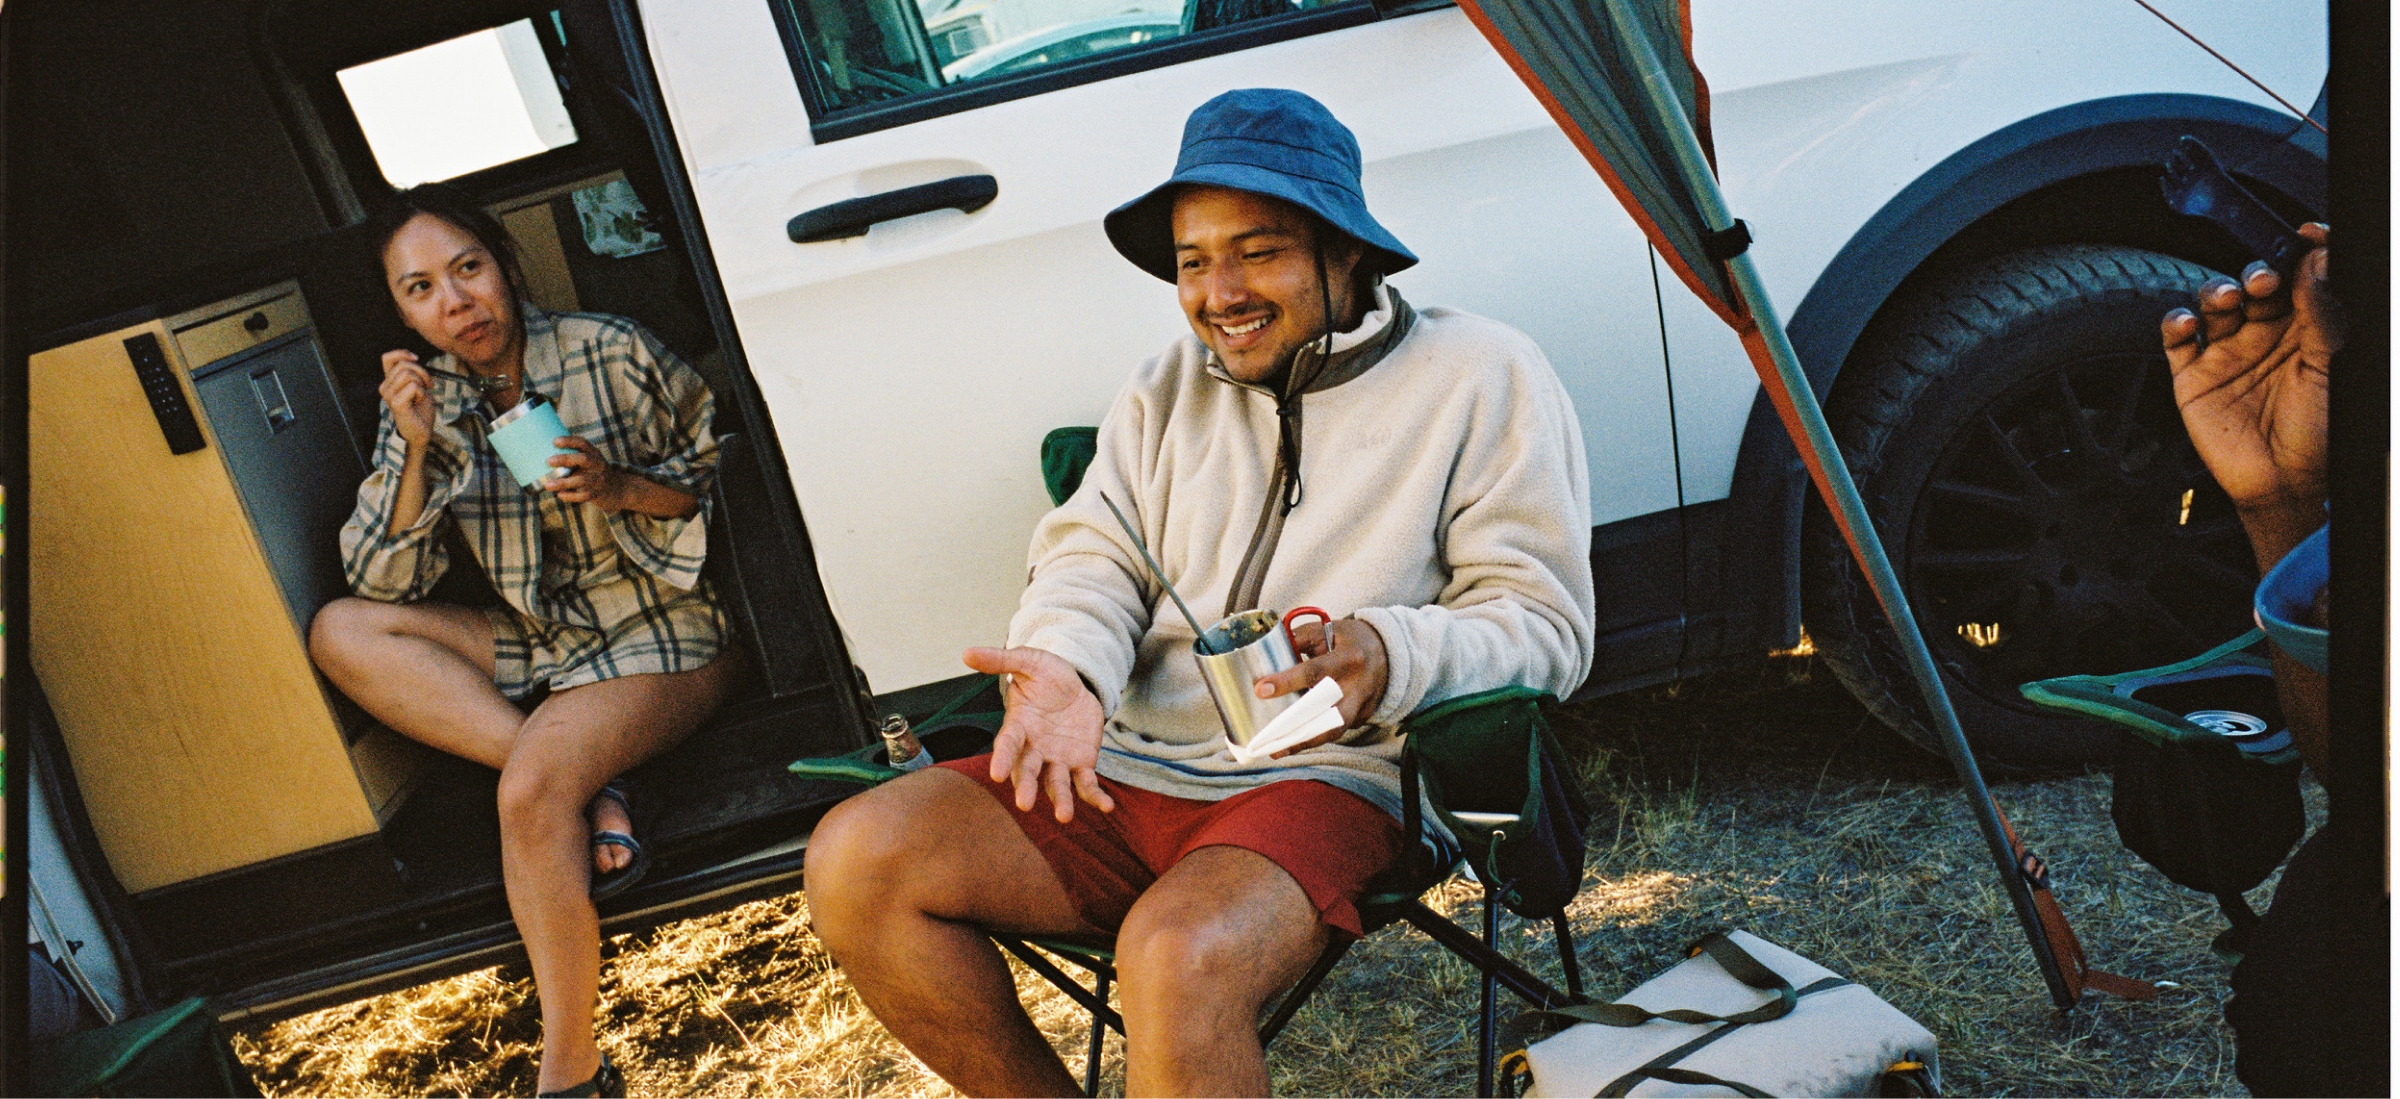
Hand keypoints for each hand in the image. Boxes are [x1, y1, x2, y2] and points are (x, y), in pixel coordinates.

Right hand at [378, 349, 436, 448]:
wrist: (422, 432)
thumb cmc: (421, 409)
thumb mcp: (418, 385)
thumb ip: (412, 372)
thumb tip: (412, 357)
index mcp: (389, 381)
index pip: (387, 358)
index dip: (402, 353)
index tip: (416, 358)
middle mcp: (385, 387)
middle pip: (404, 364)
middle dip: (421, 372)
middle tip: (427, 385)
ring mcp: (388, 395)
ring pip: (408, 374)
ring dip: (422, 383)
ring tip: (421, 396)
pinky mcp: (396, 403)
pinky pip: (413, 386)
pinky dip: (422, 392)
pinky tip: (418, 402)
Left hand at [546, 436, 626, 507]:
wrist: (617, 489)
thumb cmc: (593, 473)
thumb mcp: (588, 461)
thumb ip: (572, 459)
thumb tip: (540, 455)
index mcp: (594, 453)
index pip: (583, 443)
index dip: (569, 441)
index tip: (555, 441)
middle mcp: (598, 464)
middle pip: (584, 459)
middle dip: (566, 459)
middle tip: (548, 461)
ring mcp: (600, 479)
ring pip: (582, 480)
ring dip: (564, 482)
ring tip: (548, 485)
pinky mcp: (599, 493)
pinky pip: (585, 495)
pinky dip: (571, 496)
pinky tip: (560, 495)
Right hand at [963, 646, 1114, 821]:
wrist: (1077, 683)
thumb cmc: (1047, 675)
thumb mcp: (1029, 661)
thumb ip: (1001, 660)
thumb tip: (967, 652)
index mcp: (1019, 726)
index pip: (1007, 744)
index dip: (1002, 758)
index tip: (996, 775)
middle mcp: (1034, 749)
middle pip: (1027, 771)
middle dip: (1026, 786)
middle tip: (1024, 803)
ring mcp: (1057, 759)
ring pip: (1055, 784)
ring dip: (1060, 800)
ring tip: (1064, 816)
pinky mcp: (1081, 764)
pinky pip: (1086, 784)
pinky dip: (1094, 796)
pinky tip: (1107, 807)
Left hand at [1253, 617, 1387, 756]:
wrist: (1390, 652)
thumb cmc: (1351, 640)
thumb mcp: (1327, 630)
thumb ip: (1298, 639)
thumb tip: (1266, 654)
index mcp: (1348, 658)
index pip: (1315, 672)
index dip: (1287, 681)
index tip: (1262, 689)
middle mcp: (1358, 685)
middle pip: (1327, 714)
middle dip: (1296, 728)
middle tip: (1267, 739)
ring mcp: (1363, 705)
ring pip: (1333, 731)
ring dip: (1304, 742)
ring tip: (1277, 750)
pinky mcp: (1363, 717)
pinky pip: (1336, 730)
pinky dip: (1314, 737)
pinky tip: (1292, 742)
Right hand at [2161, 223, 2336, 514]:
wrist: (2284, 483)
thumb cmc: (2320, 433)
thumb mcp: (2332, 366)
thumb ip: (2324, 313)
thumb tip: (2318, 263)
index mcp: (2309, 328)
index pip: (2303, 277)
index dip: (2302, 252)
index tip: (2304, 236)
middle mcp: (2268, 335)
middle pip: (2256, 283)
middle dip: (2259, 271)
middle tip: (2265, 277)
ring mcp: (2229, 353)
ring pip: (2215, 303)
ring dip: (2218, 290)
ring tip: (2226, 297)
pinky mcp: (2193, 375)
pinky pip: (2177, 339)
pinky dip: (2176, 322)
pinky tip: (2188, 322)